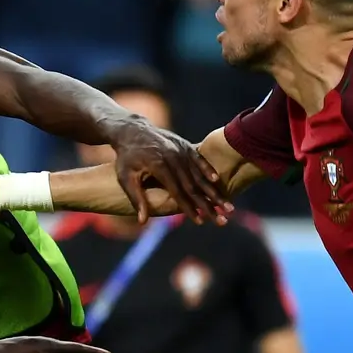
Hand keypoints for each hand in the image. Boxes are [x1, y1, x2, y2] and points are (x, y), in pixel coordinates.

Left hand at [109, 118, 227, 224]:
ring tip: (227, 205)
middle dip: (209, 204)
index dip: (189, 208)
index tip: (200, 222)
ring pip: (199, 174)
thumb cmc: (126, 157)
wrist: (132, 130)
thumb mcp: (125, 178)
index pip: (178, 192)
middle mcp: (173, 157)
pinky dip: (208, 170)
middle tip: (222, 219)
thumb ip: (136, 199)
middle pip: (193, 185)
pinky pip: (199, 159)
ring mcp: (181, 150)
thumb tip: (142, 222)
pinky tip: (217, 181)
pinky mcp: (185, 145)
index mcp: (159, 166)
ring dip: (214, 191)